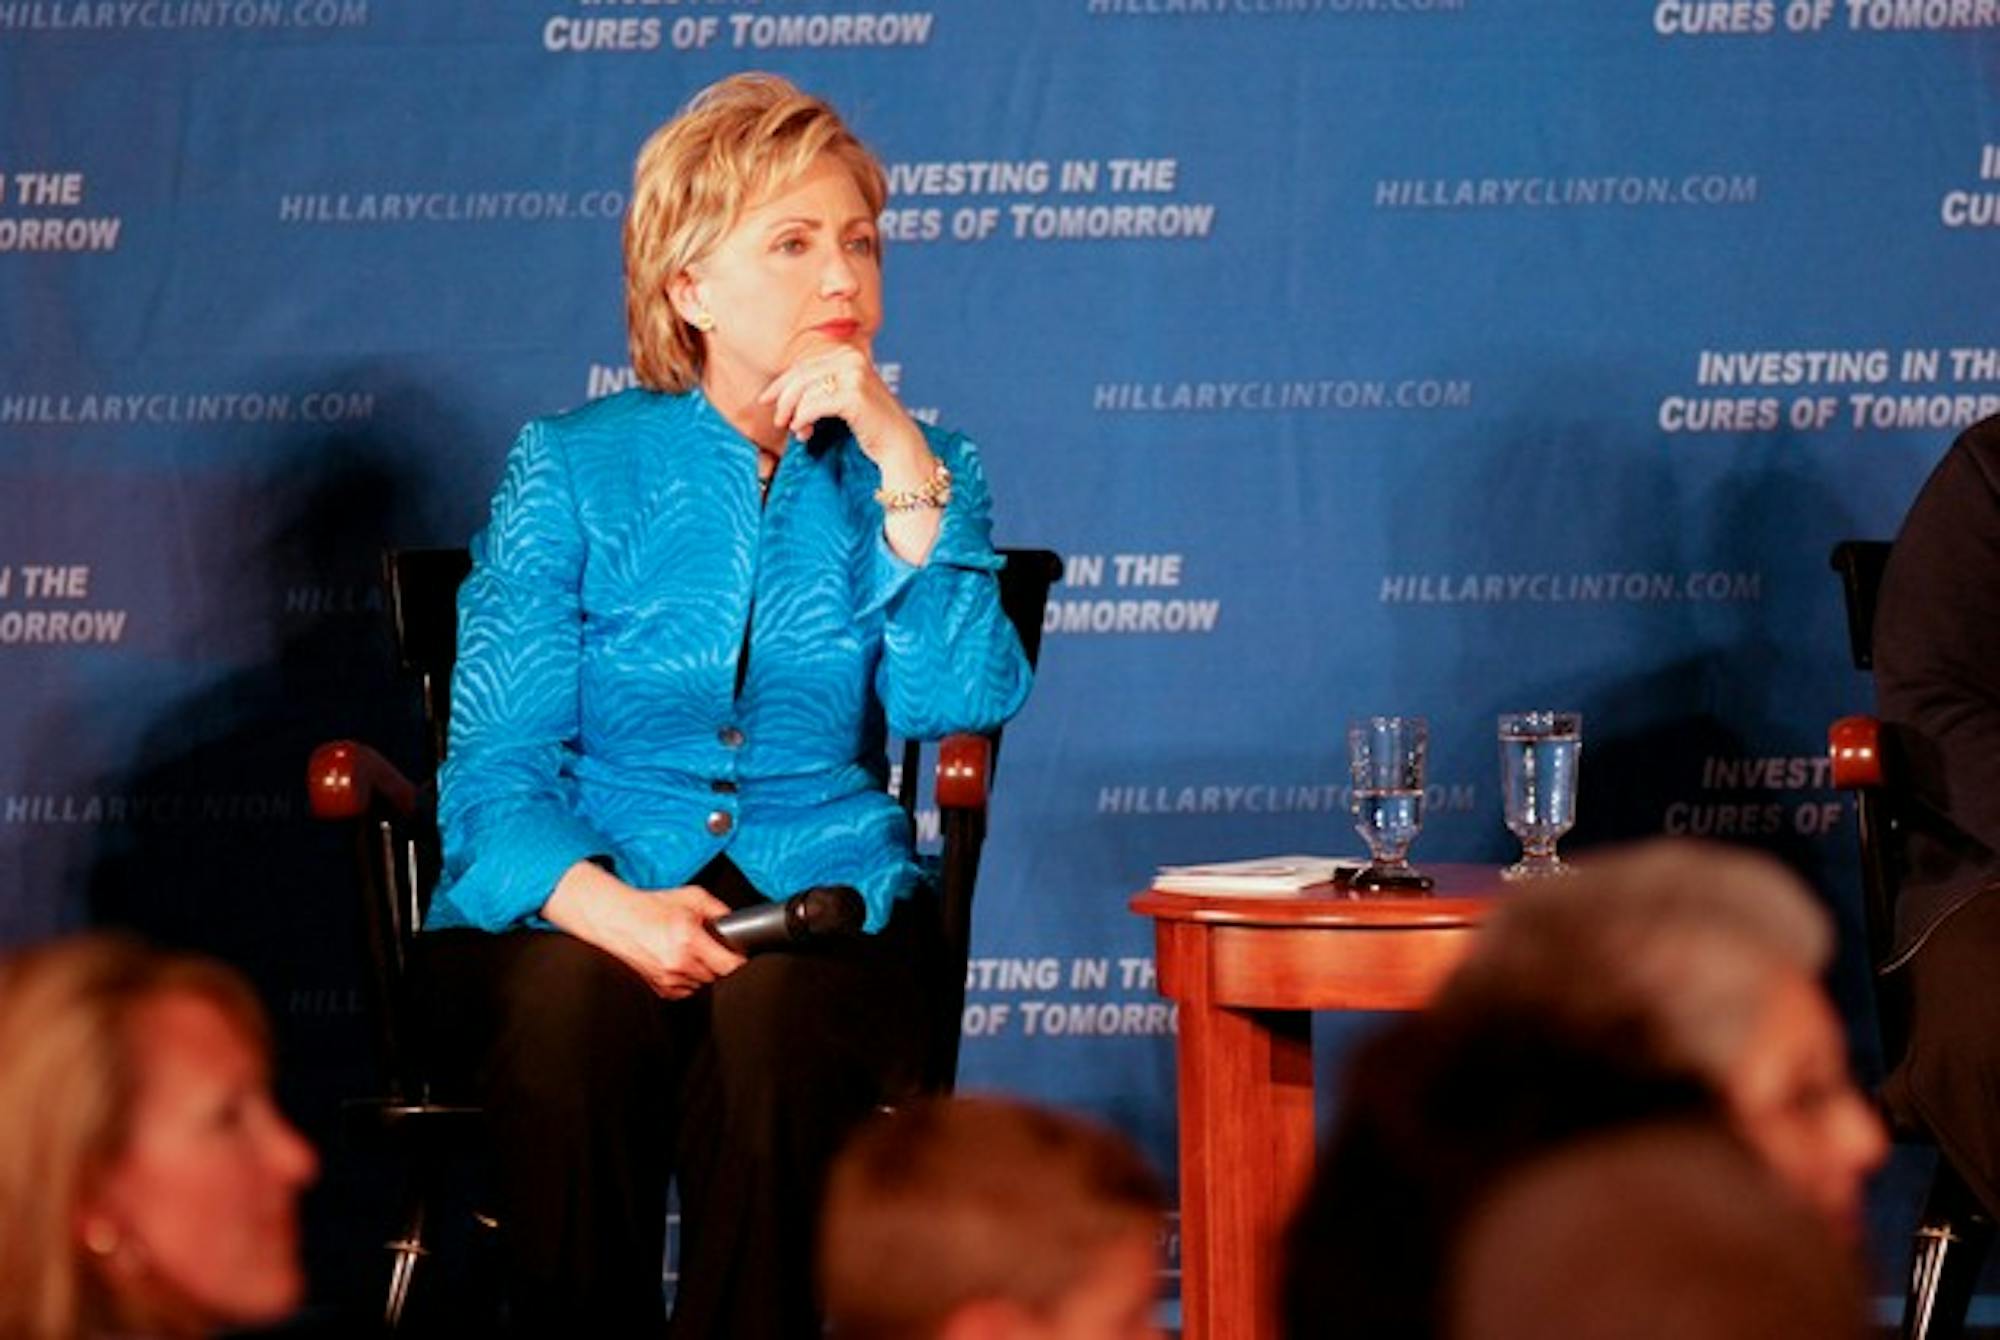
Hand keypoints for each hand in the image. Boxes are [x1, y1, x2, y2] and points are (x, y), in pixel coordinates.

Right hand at [544, 863, 745, 998]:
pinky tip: (679, 961)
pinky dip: (688, 979)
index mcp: (689, 940)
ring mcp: (669, 979)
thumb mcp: (692, 897)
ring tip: (690, 951)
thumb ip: (720, 909)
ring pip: (703, 984)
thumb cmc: (651, 907)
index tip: (739, 955)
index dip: (739, 960)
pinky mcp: (661, 989)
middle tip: (709, 946)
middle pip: (718, 976)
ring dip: (703, 971)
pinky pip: (688, 990)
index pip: (730, 966)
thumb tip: (737, 923)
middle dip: (718, 962)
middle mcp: (680, 963)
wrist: (618, 920)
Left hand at [757, 343, 930, 476]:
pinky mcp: (853, 395)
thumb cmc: (870, 423)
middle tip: (778, 421)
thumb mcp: (844, 395)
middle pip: (801, 377)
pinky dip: (802, 420)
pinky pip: (812, 406)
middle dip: (783, 400)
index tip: (765, 399)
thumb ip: (820, 386)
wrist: (899, 444)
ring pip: (804, 392)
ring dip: (794, 414)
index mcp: (848, 353)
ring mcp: (853, 375)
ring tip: (798, 432)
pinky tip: (804, 432)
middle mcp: (851, 358)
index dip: (782, 384)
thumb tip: (781, 392)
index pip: (804, 366)